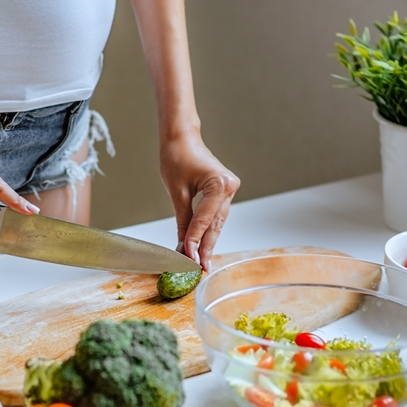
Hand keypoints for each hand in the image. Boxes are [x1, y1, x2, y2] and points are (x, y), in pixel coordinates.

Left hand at [160, 134, 239, 270]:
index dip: (195, 241)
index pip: (204, 219)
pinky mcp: (225, 191)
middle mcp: (230, 187)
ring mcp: (230, 189)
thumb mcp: (176, 193)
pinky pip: (216, 215)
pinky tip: (202, 245)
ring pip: (217, 222)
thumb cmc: (176, 157)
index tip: (188, 260)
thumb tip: (184, 247)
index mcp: (219, 184)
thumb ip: (183, 222)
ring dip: (208, 240)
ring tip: (200, 261)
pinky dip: (208, 229)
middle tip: (199, 268)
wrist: (181, 138)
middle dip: (205, 246)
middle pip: (215, 224)